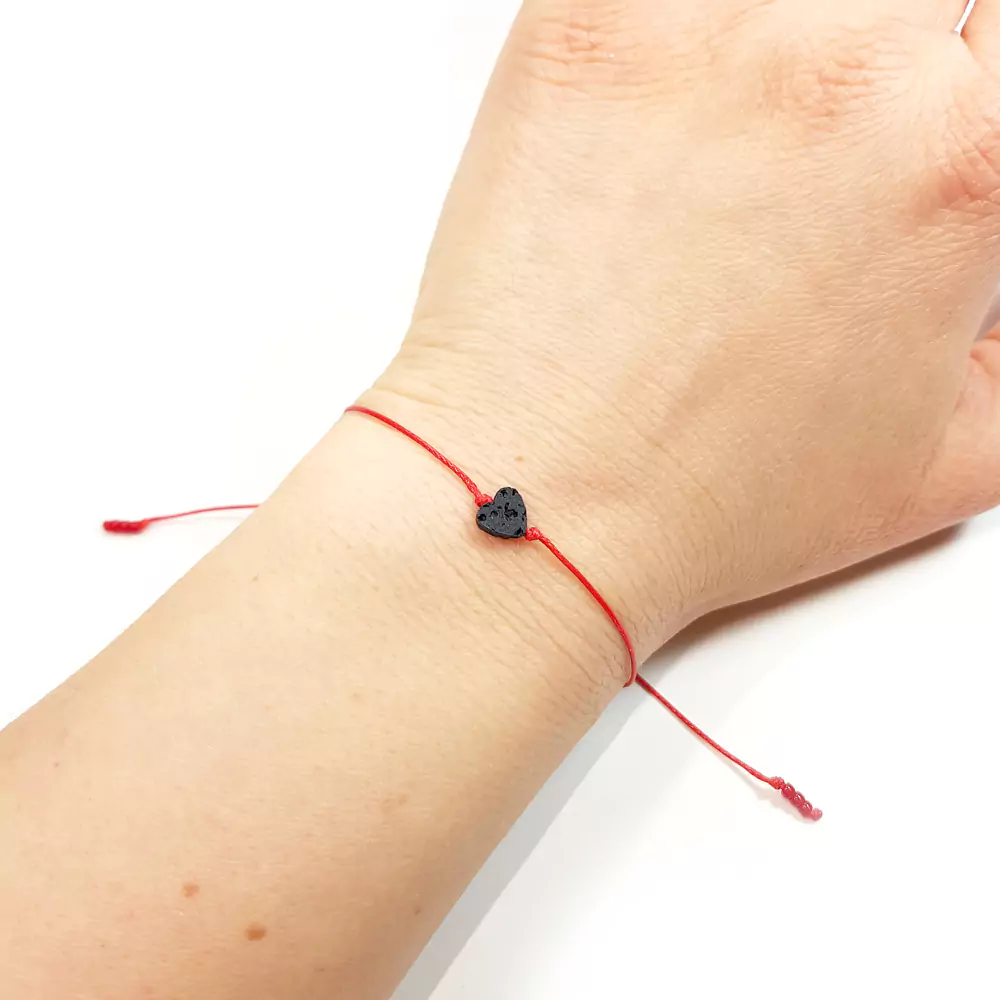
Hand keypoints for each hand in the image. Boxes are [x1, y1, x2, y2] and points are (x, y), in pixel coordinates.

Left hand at [365, 0, 999, 661]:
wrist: (544, 500)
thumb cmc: (713, 498)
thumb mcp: (955, 455)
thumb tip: (996, 286)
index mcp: (965, 164)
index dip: (957, 77)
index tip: (922, 107)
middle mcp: (847, 79)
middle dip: (883, 51)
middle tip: (826, 129)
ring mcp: (705, 34)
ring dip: (779, 38)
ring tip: (740, 124)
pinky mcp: (584, 29)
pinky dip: (670, 24)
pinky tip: (668, 98)